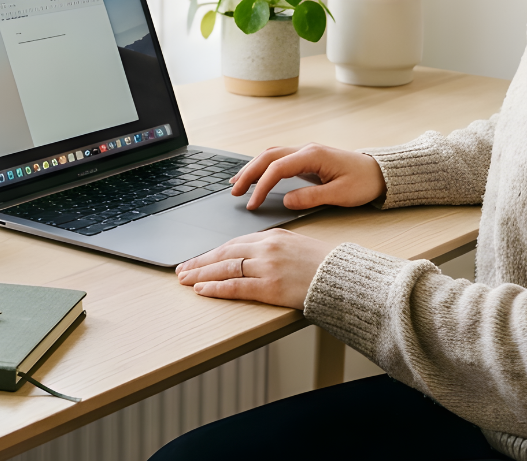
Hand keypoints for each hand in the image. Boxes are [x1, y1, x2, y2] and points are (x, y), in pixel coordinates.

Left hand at [176, 229, 334, 308]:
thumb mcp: (297, 246)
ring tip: (185, 280)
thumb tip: (252, 255)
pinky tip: (202, 290)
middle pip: (224, 254)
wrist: (345, 278)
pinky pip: (236, 287)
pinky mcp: (271, 287)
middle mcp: (267, 248)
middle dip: (200, 262)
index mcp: (273, 236)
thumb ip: (273, 248)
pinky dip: (216, 288)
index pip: (234, 243)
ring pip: (225, 269)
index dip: (212, 253)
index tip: (198, 259)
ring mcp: (268, 267)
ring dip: (201, 275)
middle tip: (182, 269)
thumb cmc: (325, 265)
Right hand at [229, 143, 386, 210]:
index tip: (252, 204)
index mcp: (313, 156)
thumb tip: (286, 200)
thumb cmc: (363, 183)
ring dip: (252, 168)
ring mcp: (305, 152)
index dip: (261, 186)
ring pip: (270, 155)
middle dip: (248, 173)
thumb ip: (312, 197)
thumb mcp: (340, 195)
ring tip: (236, 184)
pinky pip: (278, 159)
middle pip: (268, 157)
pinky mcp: (306, 159)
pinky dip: (263, 167)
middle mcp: (306, 149)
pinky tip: (253, 177)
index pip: (278, 168)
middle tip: (234, 192)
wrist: (379, 173)